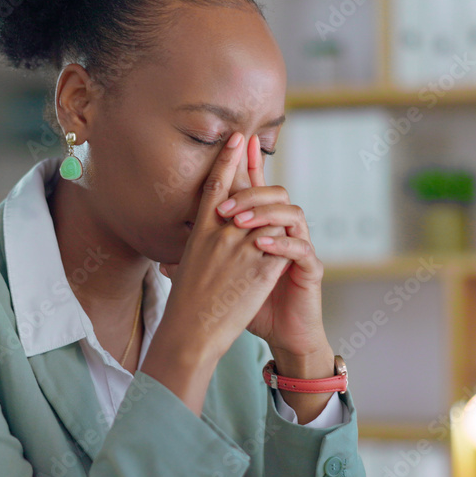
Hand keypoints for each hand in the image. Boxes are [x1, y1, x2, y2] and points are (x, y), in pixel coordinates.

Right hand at [154, 132, 291, 362]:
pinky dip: (287, 247)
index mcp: (201, 233)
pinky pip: (282, 247)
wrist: (193, 333)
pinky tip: (290, 249)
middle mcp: (221, 235)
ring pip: (271, 220)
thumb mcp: (182, 273)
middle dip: (259, 182)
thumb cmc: (185, 308)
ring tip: (279, 224)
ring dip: (277, 222)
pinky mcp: (261, 270)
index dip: (227, 160)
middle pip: (248, 197)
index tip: (238, 138)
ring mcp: (242, 251)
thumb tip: (170, 260)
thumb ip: (185, 259)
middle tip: (264, 153)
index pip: (215, 187)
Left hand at [216, 134, 332, 367]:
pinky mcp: (310, 268)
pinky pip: (301, 247)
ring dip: (263, 215)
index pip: (256, 190)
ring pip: (292, 213)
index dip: (248, 165)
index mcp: (263, 229)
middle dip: (249, 196)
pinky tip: (262, 245)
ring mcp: (298, 248)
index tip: (237, 142)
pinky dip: (281, 243)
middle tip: (224, 210)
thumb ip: (201, 268)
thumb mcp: (223, 283)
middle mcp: (283, 232)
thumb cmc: (251, 306)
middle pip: (275, 193)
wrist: (280, 334)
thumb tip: (165, 262)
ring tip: (239, 225)